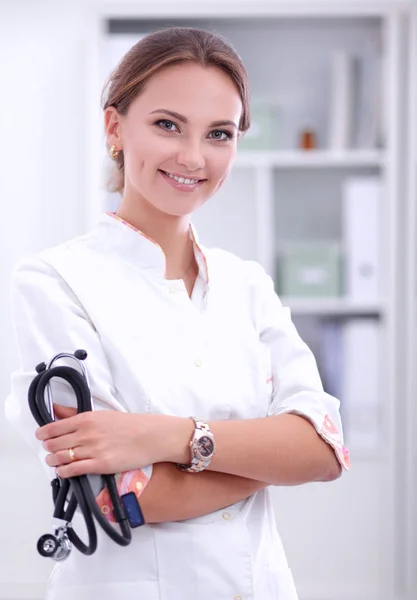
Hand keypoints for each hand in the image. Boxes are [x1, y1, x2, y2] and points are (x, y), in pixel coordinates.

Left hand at [35, 404, 188, 477]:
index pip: (55, 427)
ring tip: (54, 461)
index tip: (41, 436)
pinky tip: (63, 471)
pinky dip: (64, 471)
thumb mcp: (102, 414)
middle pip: (55, 443)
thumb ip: (78, 415)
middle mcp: (87, 434)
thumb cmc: (130, 425)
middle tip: (49, 450)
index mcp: (87, 418)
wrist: (150, 436)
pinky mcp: (100, 465)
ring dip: (53, 460)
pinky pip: (73, 470)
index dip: (44, 434)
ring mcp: (93, 450)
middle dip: (48, 448)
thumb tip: (58, 410)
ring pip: (61, 458)